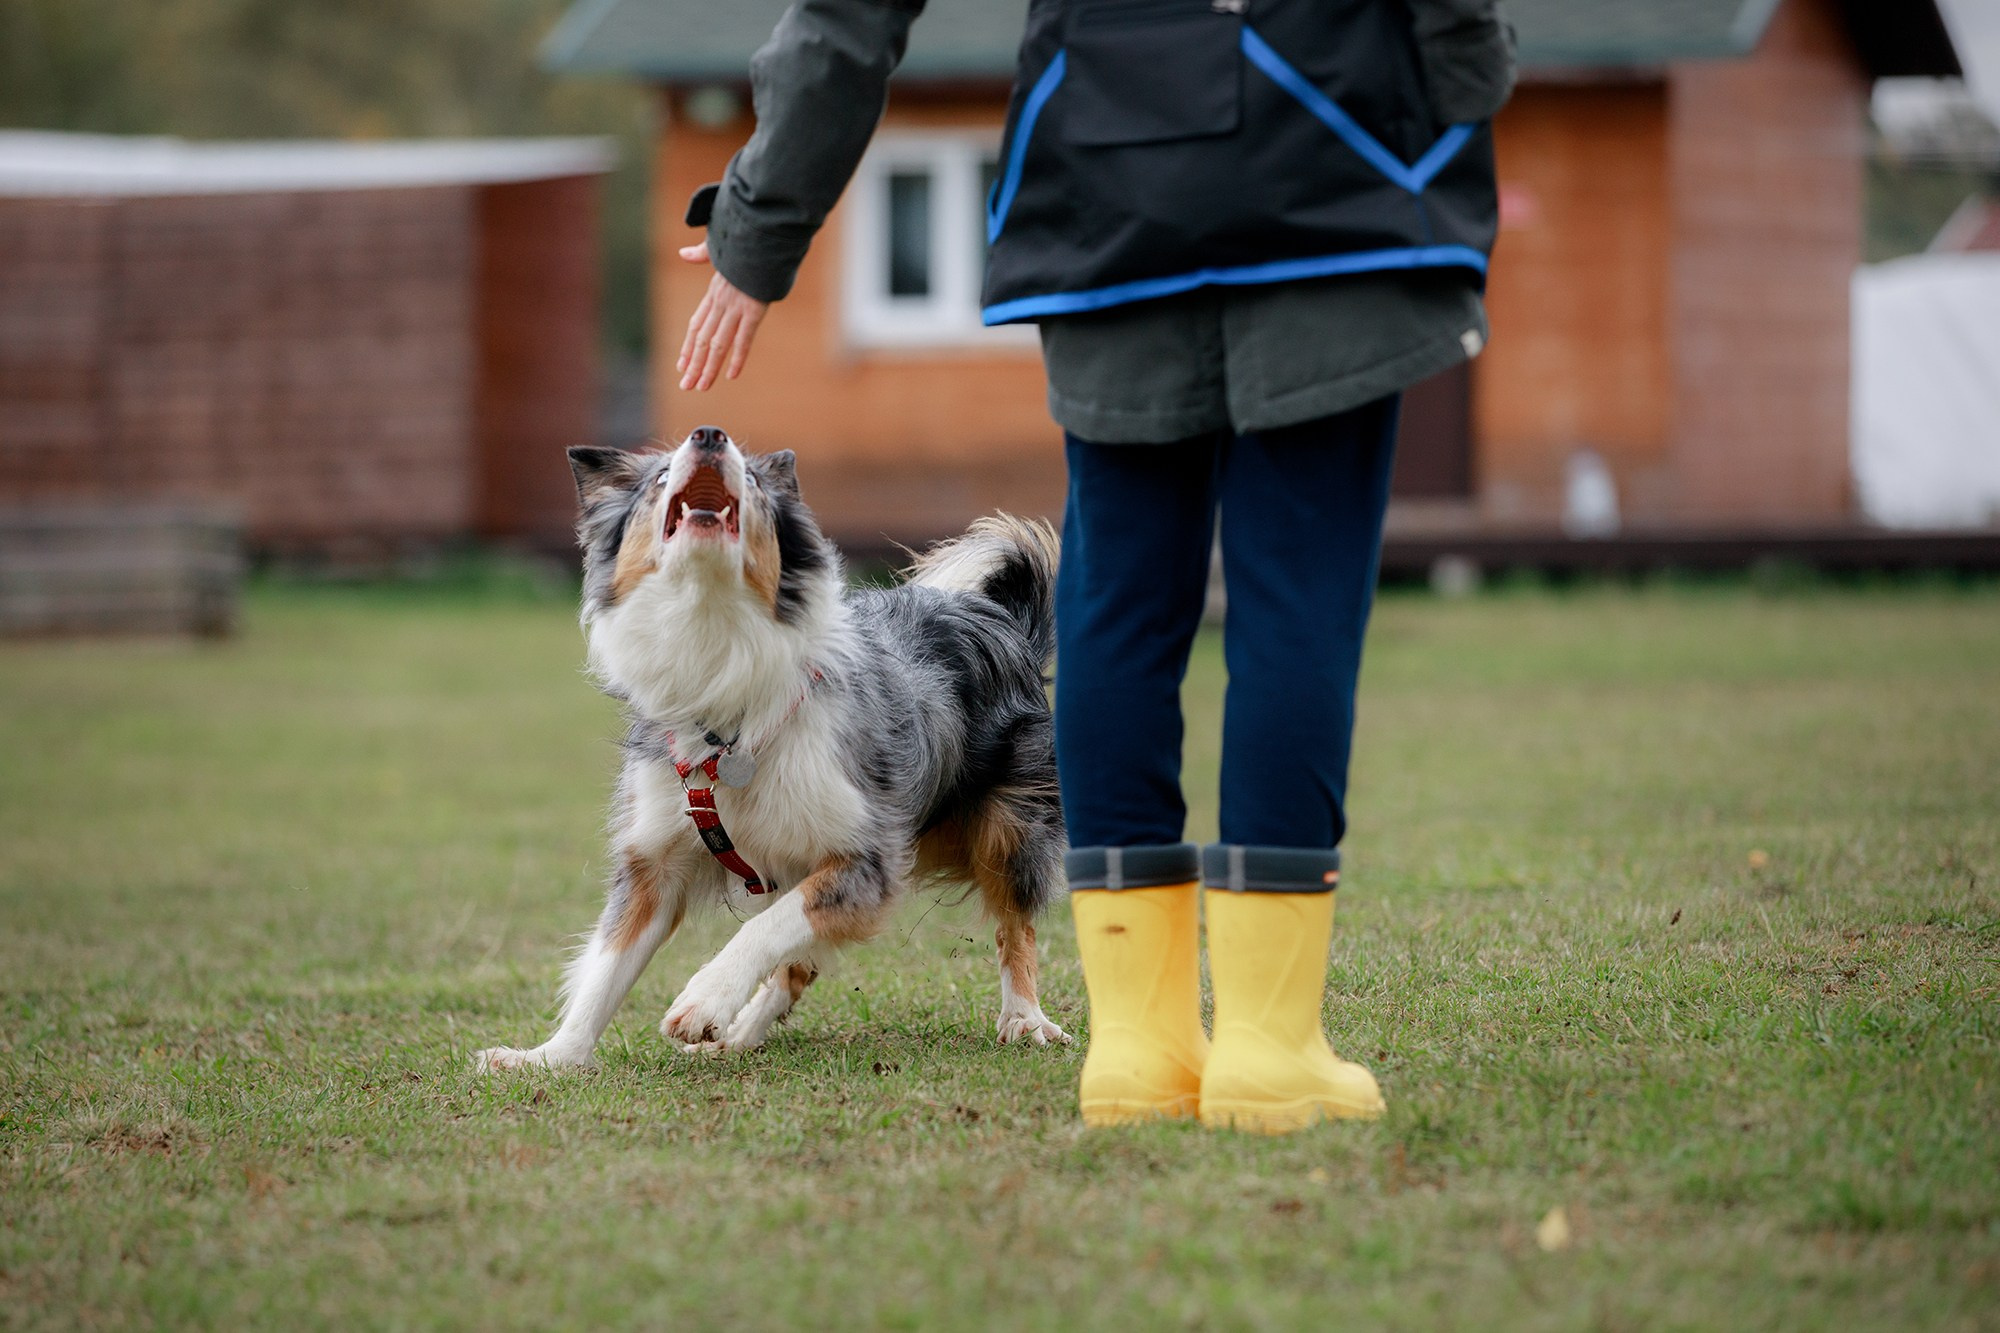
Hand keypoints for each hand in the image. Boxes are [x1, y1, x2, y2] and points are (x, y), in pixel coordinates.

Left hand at [676, 242, 768, 390]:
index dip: (688, 347)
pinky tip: (731, 375)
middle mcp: (721, 303)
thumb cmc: (745, 242)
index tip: (681, 365)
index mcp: (714, 292)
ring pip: (717, 344)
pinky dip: (737, 358)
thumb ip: (701, 254)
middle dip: (693, 365)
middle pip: (702, 340)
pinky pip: (743, 339)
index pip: (696, 325)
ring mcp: (736, 308)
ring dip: (708, 367)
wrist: (761, 236)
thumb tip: (683, 253)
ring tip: (700, 387)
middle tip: (685, 386)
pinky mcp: (753, 310)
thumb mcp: (720, 248)